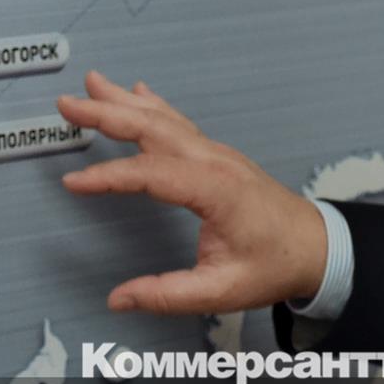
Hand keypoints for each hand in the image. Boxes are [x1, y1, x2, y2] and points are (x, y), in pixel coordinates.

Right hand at [57, 71, 326, 314]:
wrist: (317, 247)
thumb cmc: (277, 264)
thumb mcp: (222, 290)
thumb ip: (168, 294)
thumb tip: (120, 299)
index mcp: (217, 190)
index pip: (151, 173)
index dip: (109, 177)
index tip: (74, 182)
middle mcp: (216, 163)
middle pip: (154, 129)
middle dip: (107, 113)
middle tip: (67, 104)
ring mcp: (219, 155)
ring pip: (165, 119)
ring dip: (125, 102)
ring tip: (91, 85)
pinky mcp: (219, 158)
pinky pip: (179, 124)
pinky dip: (153, 105)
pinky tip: (138, 92)